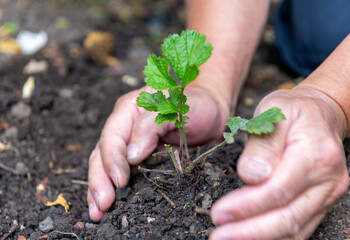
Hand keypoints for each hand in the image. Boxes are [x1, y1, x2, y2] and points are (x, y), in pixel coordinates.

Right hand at [87, 85, 229, 221]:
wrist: (210, 111)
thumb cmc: (195, 104)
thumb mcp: (176, 108)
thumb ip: (151, 126)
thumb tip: (131, 156)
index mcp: (129, 111)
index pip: (113, 136)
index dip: (113, 159)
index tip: (119, 180)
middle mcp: (124, 129)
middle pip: (102, 155)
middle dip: (100, 180)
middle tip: (102, 204)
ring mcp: (130, 146)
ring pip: (105, 167)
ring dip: (100, 190)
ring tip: (98, 213)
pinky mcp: (141, 161)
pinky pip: (122, 175)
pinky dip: (113, 190)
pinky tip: (108, 207)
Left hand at [210, 86, 348, 238]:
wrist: (320, 114)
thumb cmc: (294, 111)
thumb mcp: (274, 111)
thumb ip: (262, 144)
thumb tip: (250, 176)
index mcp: (315, 153)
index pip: (279, 190)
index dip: (247, 206)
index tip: (219, 214)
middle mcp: (327, 180)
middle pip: (287, 217)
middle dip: (250, 232)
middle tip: (219, 236)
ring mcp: (327, 194)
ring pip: (295, 229)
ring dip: (259, 238)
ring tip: (228, 239)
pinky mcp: (322, 203)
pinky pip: (299, 228)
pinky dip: (273, 236)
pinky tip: (251, 237)